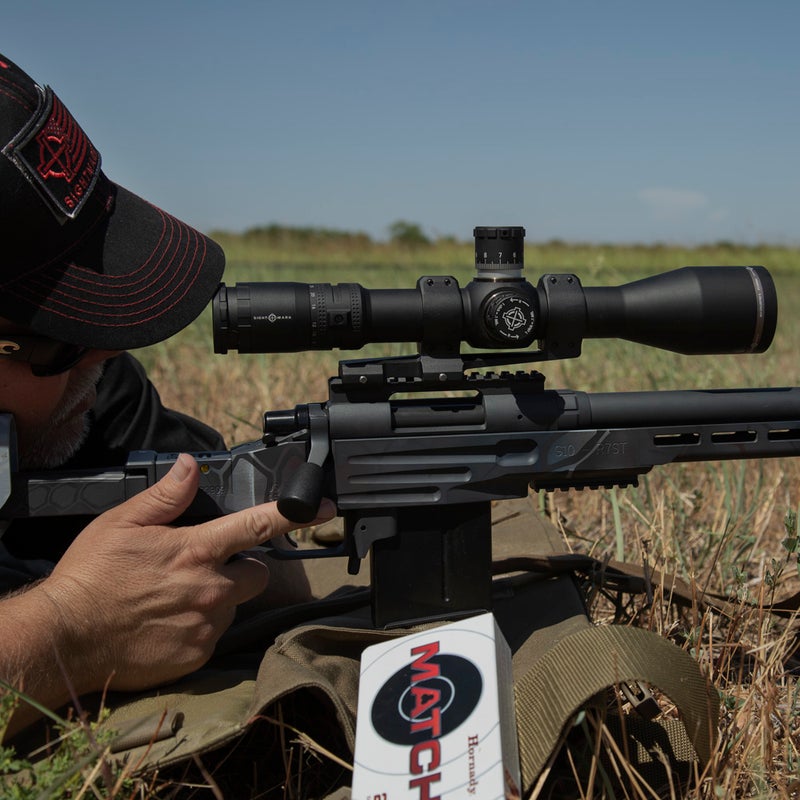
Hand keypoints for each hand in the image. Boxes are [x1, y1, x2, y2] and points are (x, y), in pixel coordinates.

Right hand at [33, 453, 333, 693]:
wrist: (66, 638)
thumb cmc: (91, 575)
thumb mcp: (123, 523)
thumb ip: (166, 495)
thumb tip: (190, 466)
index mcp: (197, 550)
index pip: (258, 525)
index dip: (295, 513)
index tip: (324, 507)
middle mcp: (211, 588)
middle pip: (257, 573)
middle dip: (242, 568)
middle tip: (205, 568)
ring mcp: (207, 624)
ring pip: (235, 605)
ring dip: (219, 599)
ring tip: (177, 597)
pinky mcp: (198, 654)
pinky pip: (214, 635)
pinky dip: (200, 627)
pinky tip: (168, 623)